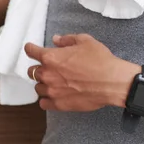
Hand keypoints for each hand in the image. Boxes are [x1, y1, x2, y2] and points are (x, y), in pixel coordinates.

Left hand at [24, 34, 138, 111]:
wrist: (113, 82)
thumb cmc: (101, 61)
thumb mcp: (85, 41)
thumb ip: (67, 39)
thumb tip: (56, 39)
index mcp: (50, 57)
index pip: (30, 51)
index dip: (31, 49)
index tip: (32, 50)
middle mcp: (47, 74)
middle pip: (32, 71)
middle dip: (39, 68)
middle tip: (49, 69)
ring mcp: (52, 90)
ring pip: (38, 88)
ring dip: (43, 84)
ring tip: (54, 83)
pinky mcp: (59, 104)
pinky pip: (43, 103)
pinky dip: (46, 100)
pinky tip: (53, 96)